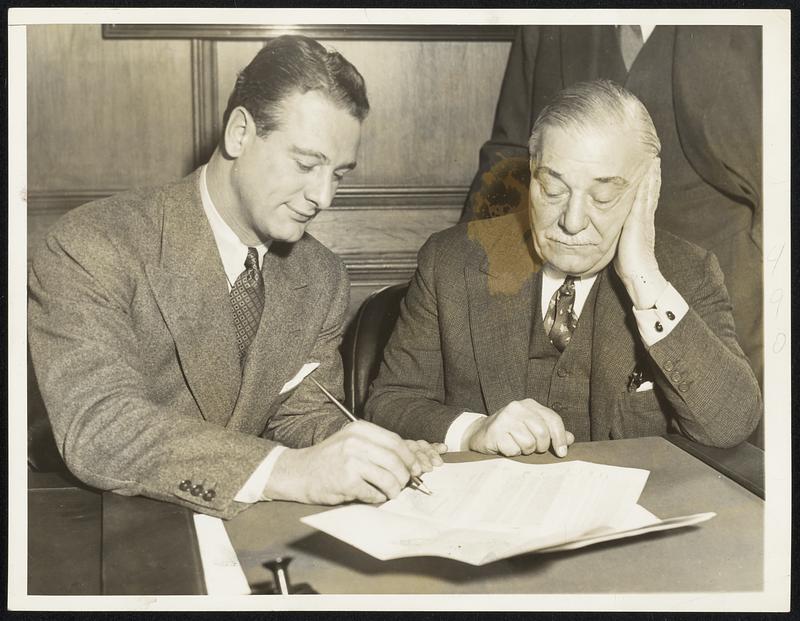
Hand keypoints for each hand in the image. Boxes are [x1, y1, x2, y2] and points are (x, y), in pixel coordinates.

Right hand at [264, 421, 445, 504]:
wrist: (299, 472)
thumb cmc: (329, 459)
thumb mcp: (351, 441)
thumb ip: (376, 447)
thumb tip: (409, 461)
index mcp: (360, 429)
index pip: (395, 441)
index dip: (409, 457)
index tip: (415, 468)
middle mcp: (356, 442)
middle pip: (395, 460)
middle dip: (405, 475)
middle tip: (404, 484)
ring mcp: (351, 461)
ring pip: (388, 478)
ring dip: (394, 489)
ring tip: (390, 492)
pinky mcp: (346, 481)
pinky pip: (374, 493)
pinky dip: (378, 497)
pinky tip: (372, 496)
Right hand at [463, 399, 574, 456]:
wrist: (480, 434)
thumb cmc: (511, 432)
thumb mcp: (532, 428)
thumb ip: (551, 432)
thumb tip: (570, 439)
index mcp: (530, 404)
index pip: (553, 420)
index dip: (560, 438)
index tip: (562, 453)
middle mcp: (517, 407)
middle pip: (542, 433)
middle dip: (541, 447)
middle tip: (534, 449)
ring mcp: (505, 418)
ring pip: (528, 443)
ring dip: (525, 451)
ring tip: (518, 446)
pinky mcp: (495, 432)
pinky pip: (514, 450)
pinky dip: (513, 453)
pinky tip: (506, 447)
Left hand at [613, 157, 666, 308]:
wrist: (639, 275)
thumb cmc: (629, 263)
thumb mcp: (622, 243)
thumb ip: (619, 233)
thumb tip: (608, 228)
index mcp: (641, 222)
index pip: (644, 197)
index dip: (647, 182)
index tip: (648, 167)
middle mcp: (645, 217)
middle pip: (650, 190)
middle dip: (651, 173)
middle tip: (653, 156)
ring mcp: (644, 218)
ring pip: (649, 191)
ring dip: (651, 175)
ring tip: (653, 159)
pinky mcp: (640, 220)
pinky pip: (644, 198)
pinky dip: (647, 184)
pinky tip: (647, 172)